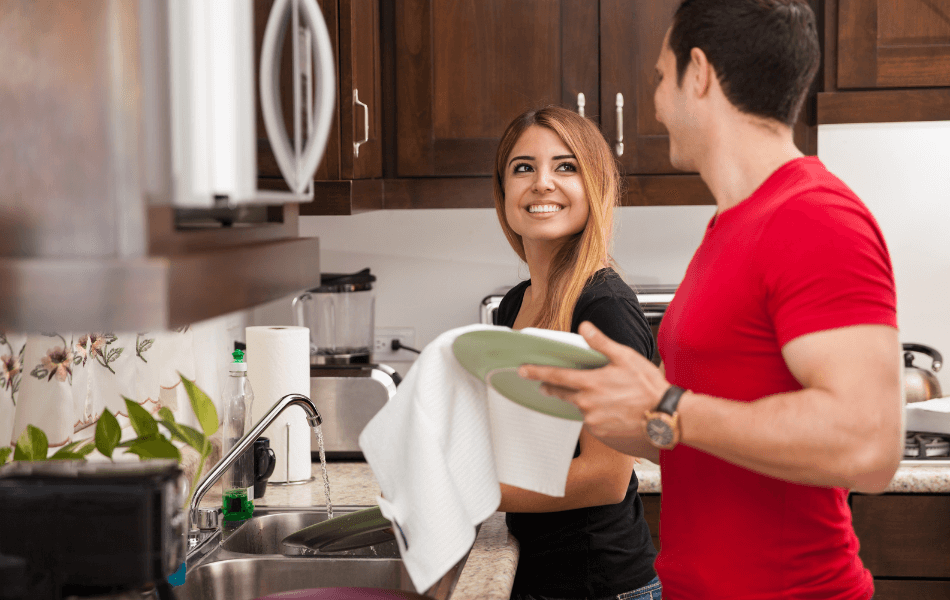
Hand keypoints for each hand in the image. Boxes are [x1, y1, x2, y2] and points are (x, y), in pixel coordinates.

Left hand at [518, 321, 668, 455]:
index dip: (538, 372)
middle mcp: (588, 404)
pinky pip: (592, 422)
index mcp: (591, 383)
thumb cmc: (649, 387)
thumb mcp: (626, 357)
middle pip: (562, 394)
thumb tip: (584, 328)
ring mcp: (594, 422)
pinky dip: (596, 415)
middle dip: (552, 388)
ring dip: (582, 401)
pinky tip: (611, 410)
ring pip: (580, 408)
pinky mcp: (602, 435)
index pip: (556, 376)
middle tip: (545, 385)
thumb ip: (601, 343)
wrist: (666, 418)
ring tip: (600, 396)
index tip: (523, 370)